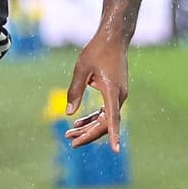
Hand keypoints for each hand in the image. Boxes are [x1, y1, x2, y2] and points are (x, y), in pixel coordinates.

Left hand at [65, 34, 129, 151]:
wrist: (113, 38)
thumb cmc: (97, 51)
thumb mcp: (81, 69)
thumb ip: (74, 91)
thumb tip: (68, 113)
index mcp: (112, 91)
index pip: (112, 118)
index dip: (113, 135)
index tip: (116, 150)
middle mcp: (119, 96)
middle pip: (105, 123)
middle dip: (88, 134)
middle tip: (69, 141)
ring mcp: (118, 95)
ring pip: (105, 119)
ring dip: (89, 127)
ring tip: (69, 134)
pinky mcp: (115, 92)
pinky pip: (105, 111)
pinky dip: (93, 118)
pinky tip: (79, 121)